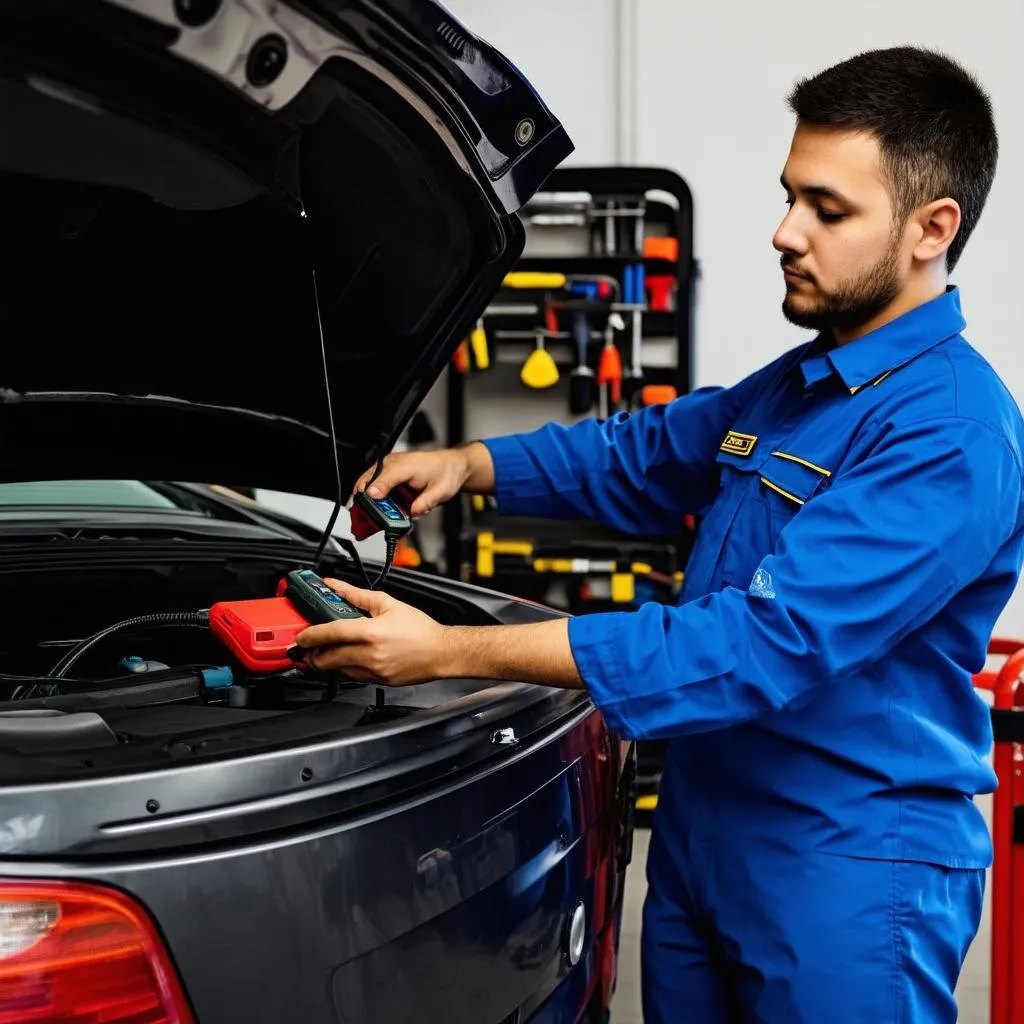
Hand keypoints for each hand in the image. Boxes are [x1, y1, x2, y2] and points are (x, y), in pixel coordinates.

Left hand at [292, 579, 452, 685]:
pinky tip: (349, 658)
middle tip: (308, 648)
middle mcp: (370, 654)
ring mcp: (374, 671)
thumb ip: (357, 595)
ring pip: (339, 670)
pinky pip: (354, 677)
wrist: (441, 652)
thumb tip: (337, 587)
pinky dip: (346, 668)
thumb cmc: (420, 629)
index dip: (311, 635)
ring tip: (326, 652)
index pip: (331, 633)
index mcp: (371, 632)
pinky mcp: (379, 681)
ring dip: (328, 662)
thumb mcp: (388, 604)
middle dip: (313, 654)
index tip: (302, 635)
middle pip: (328, 658)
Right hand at [353, 450, 471, 518]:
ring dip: (368, 505)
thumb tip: (413, 512)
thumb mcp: (440, 491)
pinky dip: (374, 503)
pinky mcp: (388, 477)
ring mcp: (388, 470)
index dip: (375, 493)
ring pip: (367, 487)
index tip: (369, 507)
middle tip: (364, 522)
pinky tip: (380, 514)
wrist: (450, 466)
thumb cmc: (445, 473)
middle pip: (367, 483)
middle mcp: (392, 465)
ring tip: (370, 522)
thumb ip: (424, 503)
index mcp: (405, 466)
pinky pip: (375, 489)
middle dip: (364, 504)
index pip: (383, 478)